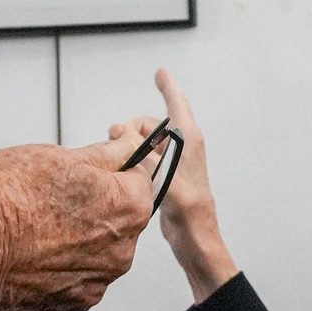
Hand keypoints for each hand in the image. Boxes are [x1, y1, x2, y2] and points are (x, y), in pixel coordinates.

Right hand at [0, 132, 153, 310]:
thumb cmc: (6, 198)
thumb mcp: (59, 156)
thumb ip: (104, 155)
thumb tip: (126, 147)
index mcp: (127, 210)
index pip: (139, 180)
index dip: (116, 169)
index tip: (97, 167)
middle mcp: (119, 253)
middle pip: (118, 222)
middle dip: (96, 208)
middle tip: (54, 196)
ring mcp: (93, 285)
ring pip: (93, 255)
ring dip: (75, 241)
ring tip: (36, 226)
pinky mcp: (65, 309)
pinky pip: (67, 283)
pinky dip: (53, 270)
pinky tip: (28, 252)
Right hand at [112, 69, 238, 302]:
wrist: (195, 238)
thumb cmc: (189, 210)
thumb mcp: (165, 178)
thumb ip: (144, 155)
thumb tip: (123, 135)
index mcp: (189, 140)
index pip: (177, 104)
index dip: (168, 86)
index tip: (160, 72)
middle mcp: (182, 146)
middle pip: (149, 125)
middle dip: (130, 129)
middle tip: (115, 144)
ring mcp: (173, 162)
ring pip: (143, 142)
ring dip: (129, 147)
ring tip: (120, 162)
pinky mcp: (165, 176)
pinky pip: (143, 158)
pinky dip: (132, 160)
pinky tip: (125, 173)